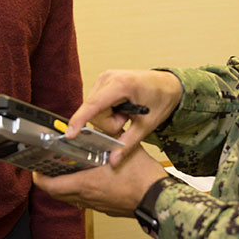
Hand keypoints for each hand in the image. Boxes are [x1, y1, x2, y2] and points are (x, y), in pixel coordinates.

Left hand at [32, 145, 168, 216]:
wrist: (157, 197)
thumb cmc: (142, 177)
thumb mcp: (122, 147)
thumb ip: (107, 134)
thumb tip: (98, 122)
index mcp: (86, 183)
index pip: (51, 185)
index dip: (39, 177)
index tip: (36, 168)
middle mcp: (88, 197)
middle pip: (57, 194)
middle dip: (49, 181)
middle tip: (49, 167)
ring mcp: (96, 205)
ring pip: (71, 198)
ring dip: (65, 186)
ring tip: (67, 170)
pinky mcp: (106, 208)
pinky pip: (86, 201)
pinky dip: (81, 190)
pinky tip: (90, 179)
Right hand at [64, 69, 182, 165]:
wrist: (168, 84)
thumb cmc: (160, 99)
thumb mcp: (147, 125)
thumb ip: (128, 143)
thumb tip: (112, 161)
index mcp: (121, 84)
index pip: (94, 105)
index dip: (80, 120)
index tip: (70, 135)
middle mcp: (108, 77)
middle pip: (94, 113)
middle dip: (109, 123)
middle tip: (127, 120)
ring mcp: (104, 78)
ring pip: (93, 110)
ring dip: (108, 118)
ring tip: (126, 114)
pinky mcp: (102, 81)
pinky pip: (95, 105)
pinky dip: (106, 112)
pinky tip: (120, 109)